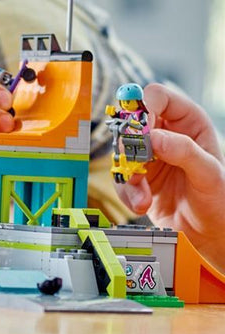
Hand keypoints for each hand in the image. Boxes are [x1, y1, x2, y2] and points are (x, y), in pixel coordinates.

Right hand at [117, 83, 224, 270]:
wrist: (209, 236)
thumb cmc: (219, 202)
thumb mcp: (209, 175)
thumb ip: (184, 152)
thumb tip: (154, 136)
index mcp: (188, 122)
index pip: (159, 97)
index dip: (144, 103)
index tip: (139, 124)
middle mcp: (165, 133)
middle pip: (132, 119)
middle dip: (129, 141)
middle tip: (133, 157)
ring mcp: (149, 153)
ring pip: (121, 148)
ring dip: (128, 171)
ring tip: (144, 193)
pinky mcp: (137, 174)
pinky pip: (119, 174)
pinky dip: (127, 190)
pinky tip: (142, 202)